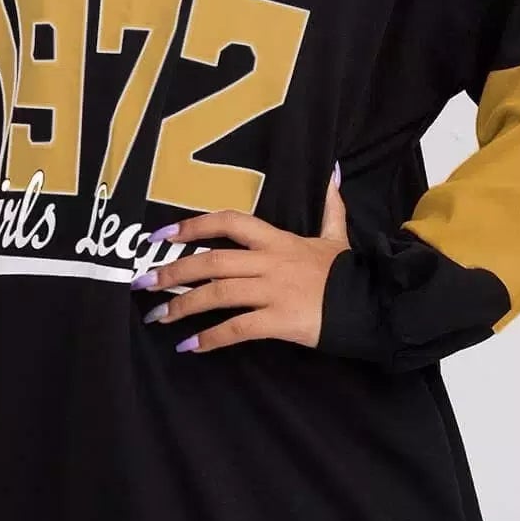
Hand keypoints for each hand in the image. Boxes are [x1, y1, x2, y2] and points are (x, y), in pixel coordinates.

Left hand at [131, 162, 350, 353]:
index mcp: (278, 240)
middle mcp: (270, 262)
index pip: (229, 222)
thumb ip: (330, 208)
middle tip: (143, 283)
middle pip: (212, 261)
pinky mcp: (280, 321)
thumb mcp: (337, 237)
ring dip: (182, 306)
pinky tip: (189, 347)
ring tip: (156, 317)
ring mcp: (274, 291)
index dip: (193, 226)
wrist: (376, 304)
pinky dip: (210, 339)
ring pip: (218, 294)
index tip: (161, 234)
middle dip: (173, 271)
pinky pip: (237, 329)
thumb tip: (333, 174)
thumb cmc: (349, 274)